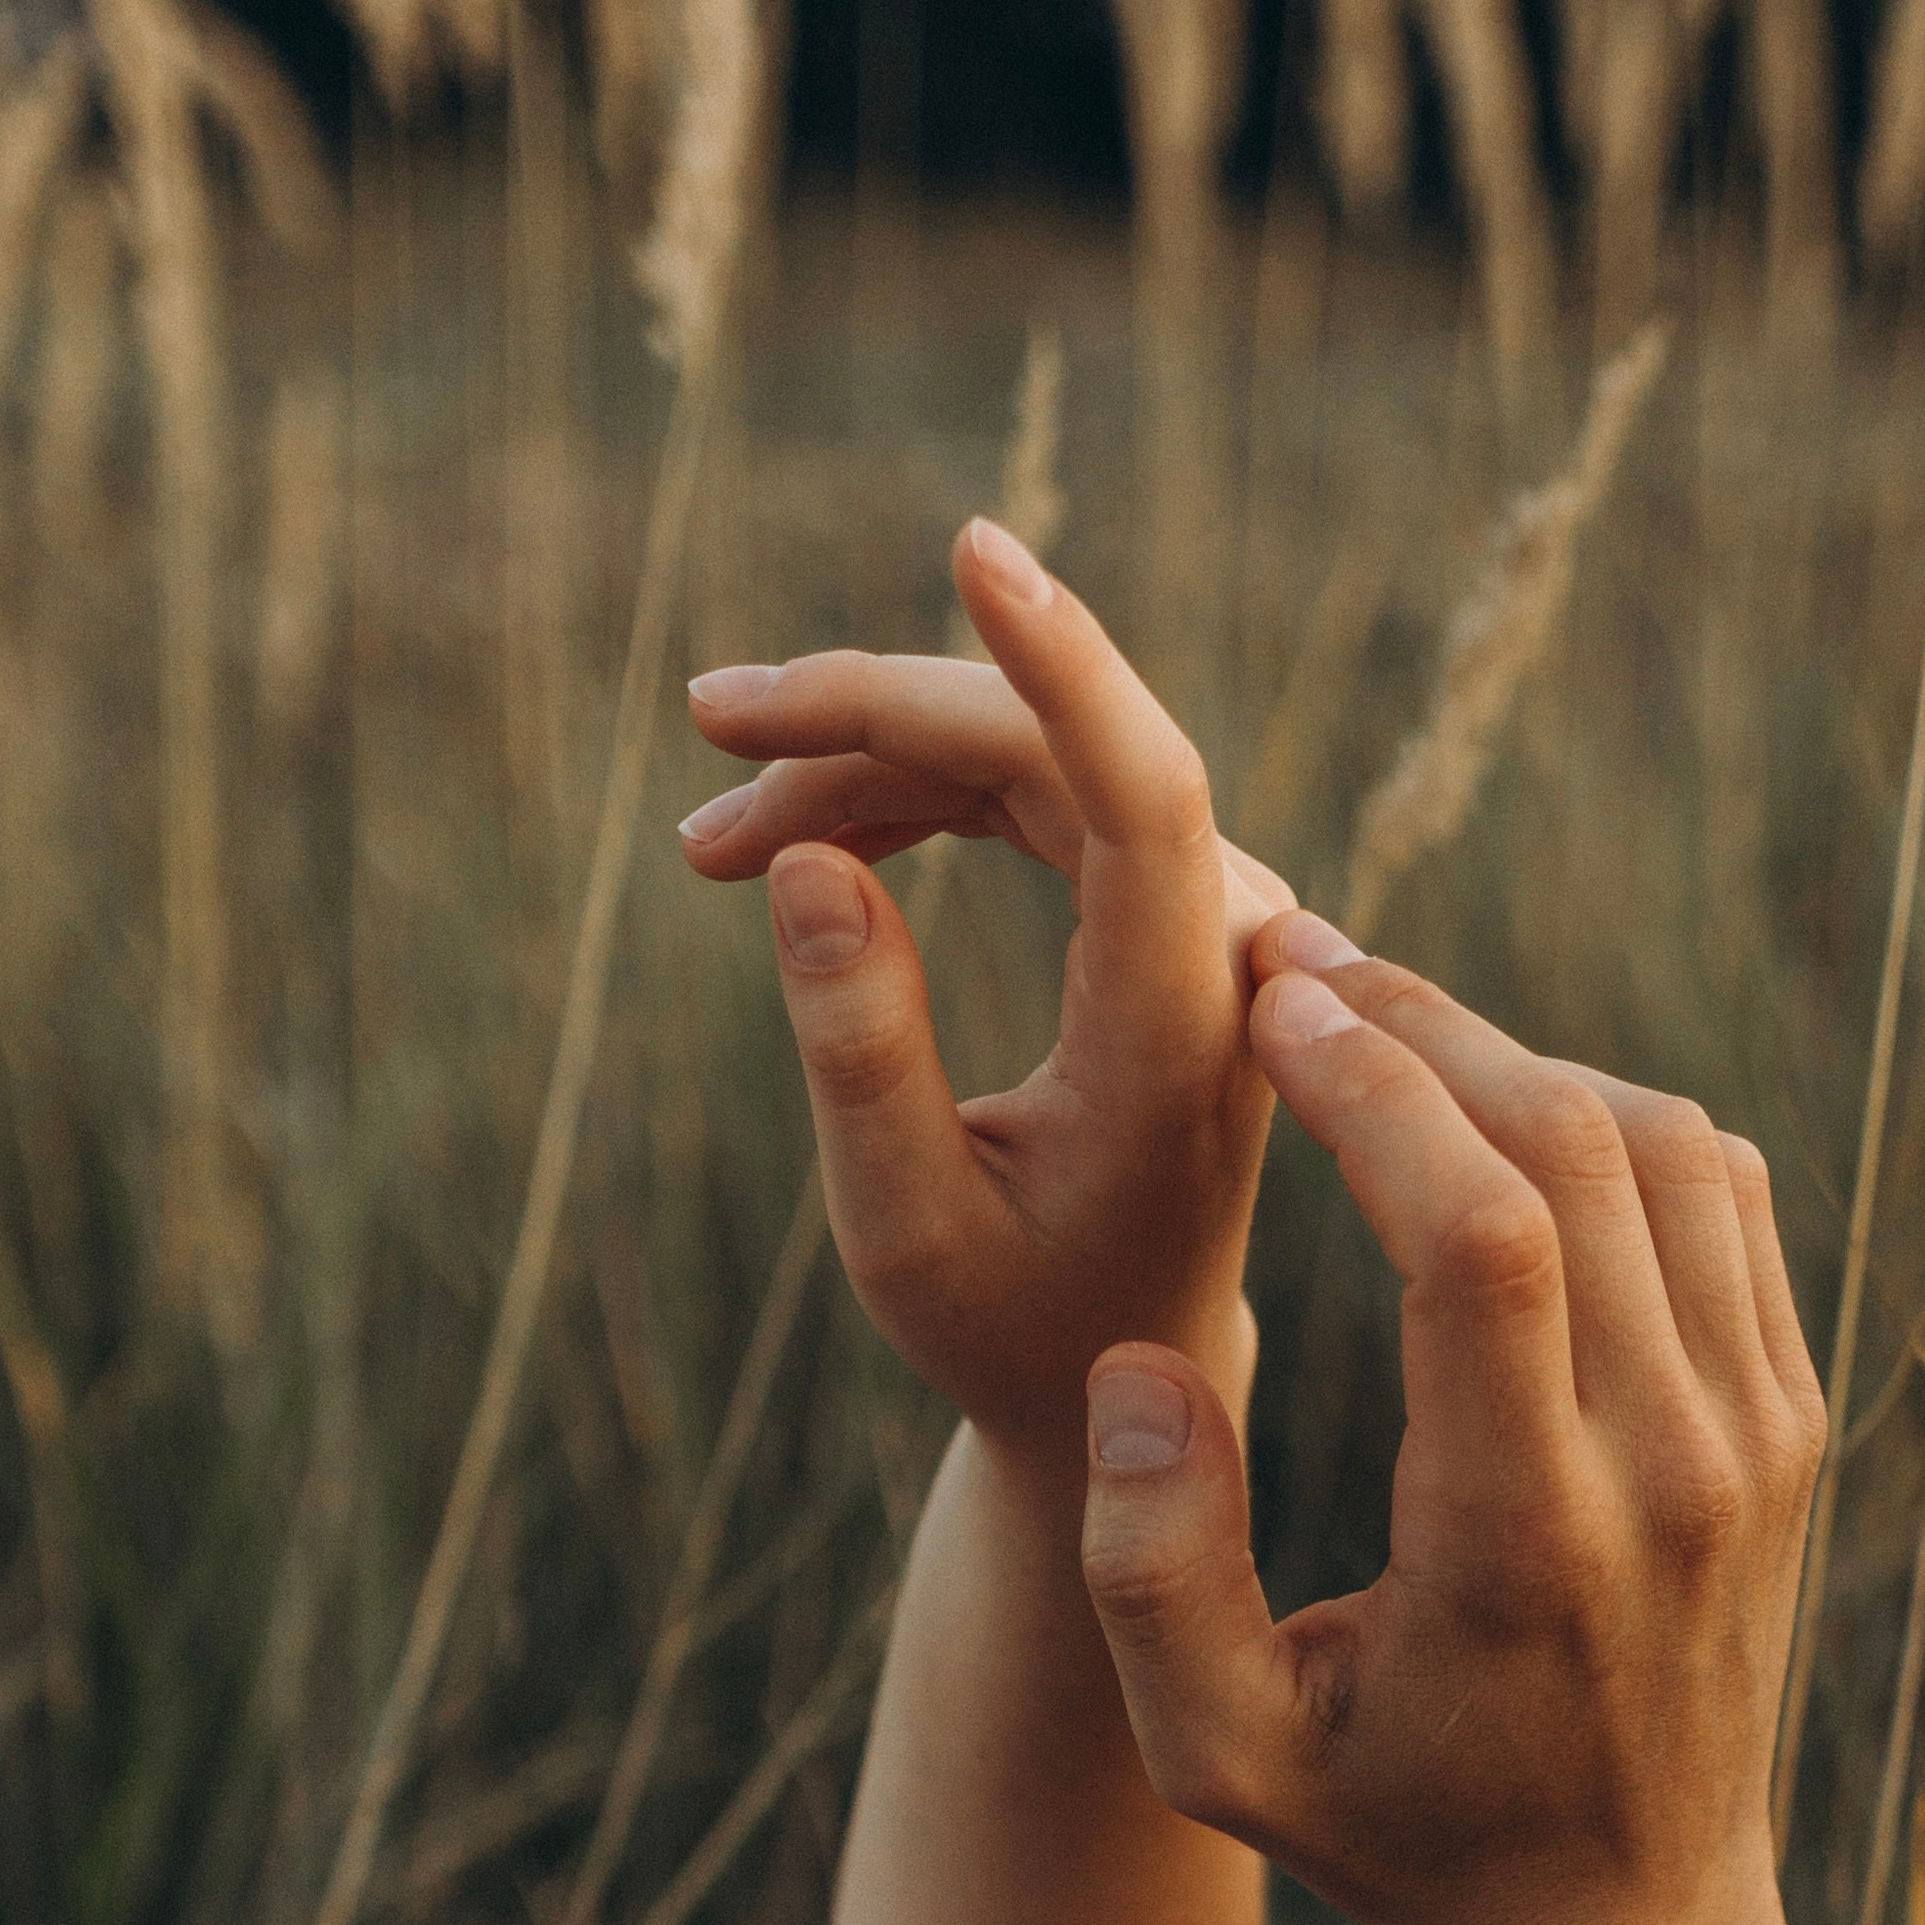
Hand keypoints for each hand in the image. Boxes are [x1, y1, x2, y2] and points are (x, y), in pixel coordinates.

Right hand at [679, 518, 1288, 1461]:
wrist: (1122, 1373)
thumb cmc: (1011, 1323)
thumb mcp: (905, 1232)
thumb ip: (862, 1060)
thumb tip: (810, 862)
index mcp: (1173, 1041)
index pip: (1144, 800)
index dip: (1062, 664)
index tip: (975, 551)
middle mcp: (1217, 955)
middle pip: (1050, 752)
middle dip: (871, 718)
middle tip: (707, 733)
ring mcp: (1200, 921)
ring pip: (1029, 762)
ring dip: (865, 767)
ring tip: (708, 837)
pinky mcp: (1162, 913)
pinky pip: (1036, 796)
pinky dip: (910, 803)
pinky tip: (795, 843)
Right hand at [1077, 923, 1823, 1924]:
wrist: (1617, 1924)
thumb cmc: (1388, 1831)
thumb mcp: (1215, 1757)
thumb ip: (1148, 1571)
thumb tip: (1144, 1363)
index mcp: (1528, 1542)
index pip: (1487, 1236)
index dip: (1378, 1085)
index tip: (1270, 1010)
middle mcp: (1673, 1470)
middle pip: (1574, 1151)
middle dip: (1423, 1028)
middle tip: (1295, 971)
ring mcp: (1755, 1436)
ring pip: (1660, 1146)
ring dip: (1511, 1058)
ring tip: (1373, 1029)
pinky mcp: (1788, 1416)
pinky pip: (1719, 1194)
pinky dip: (1603, 1118)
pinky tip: (1491, 1115)